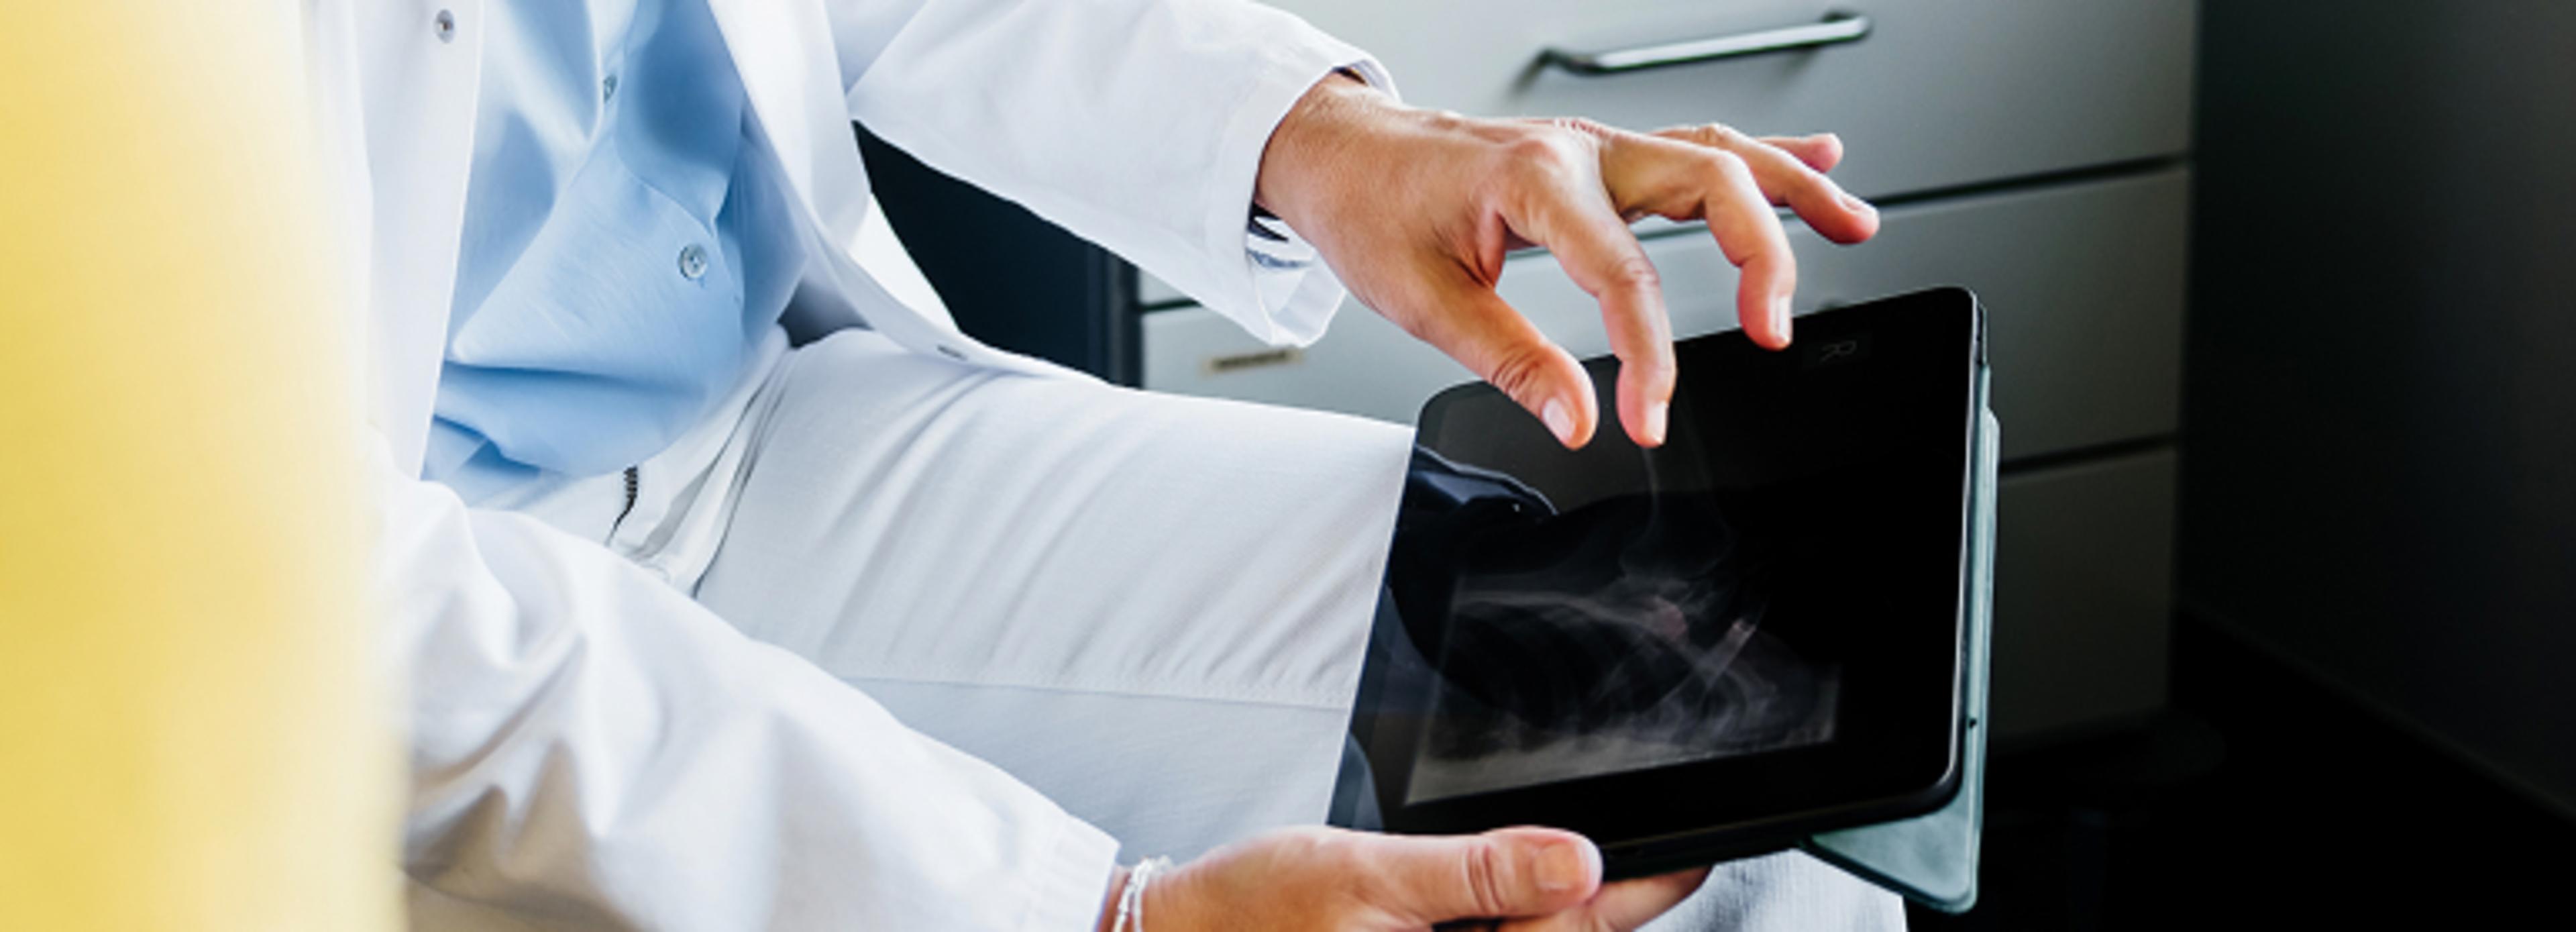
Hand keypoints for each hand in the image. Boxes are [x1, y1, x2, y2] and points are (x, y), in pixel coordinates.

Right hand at [1099, 825, 1708, 930]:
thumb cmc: (1252, 912)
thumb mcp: (1369, 872)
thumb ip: (1480, 873)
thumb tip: (1579, 862)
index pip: (1581, 931)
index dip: (1643, 889)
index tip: (1690, 855)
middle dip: (1597, 903)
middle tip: (1638, 852)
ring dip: (1552, 915)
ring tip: (1568, 870)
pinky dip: (1501, 924)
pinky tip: (1498, 901)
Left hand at [1256, 75, 1879, 448]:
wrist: (1343, 153)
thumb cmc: (1372, 212)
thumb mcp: (1424, 301)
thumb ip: (1510, 361)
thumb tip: (1577, 419)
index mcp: (1534, 182)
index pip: (1623, 274)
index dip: (1649, 357)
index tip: (1651, 419)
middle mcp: (1579, 151)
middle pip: (1706, 184)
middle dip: (1757, 257)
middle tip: (1774, 331)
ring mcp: (1597, 146)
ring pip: (1719, 155)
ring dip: (1791, 190)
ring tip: (1853, 228)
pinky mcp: (1602, 155)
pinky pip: (1699, 148)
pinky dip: (1764, 157)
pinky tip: (1819, 162)